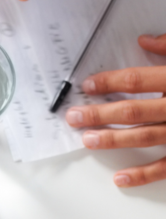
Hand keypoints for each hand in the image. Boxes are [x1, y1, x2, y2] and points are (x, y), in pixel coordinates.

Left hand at [66, 34, 165, 187]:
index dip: (110, 82)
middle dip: (100, 113)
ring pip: (145, 137)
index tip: (88, 86)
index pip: (139, 80)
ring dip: (113, 140)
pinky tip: (120, 178)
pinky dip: (143, 175)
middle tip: (73, 116)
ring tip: (87, 140)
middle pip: (134, 111)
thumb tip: (145, 40)